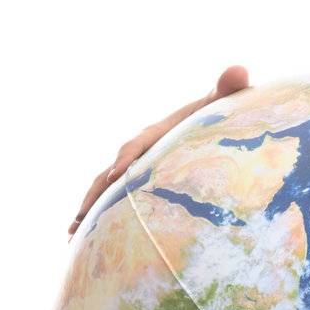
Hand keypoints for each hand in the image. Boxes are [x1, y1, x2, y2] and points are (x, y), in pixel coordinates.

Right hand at [67, 64, 250, 239]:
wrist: (213, 121)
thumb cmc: (219, 112)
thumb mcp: (223, 100)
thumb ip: (229, 86)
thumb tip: (239, 71)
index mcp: (158, 132)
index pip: (137, 144)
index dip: (126, 158)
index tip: (118, 175)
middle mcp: (141, 150)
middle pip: (110, 171)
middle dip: (95, 194)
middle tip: (78, 218)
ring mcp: (138, 167)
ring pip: (106, 188)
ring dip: (88, 209)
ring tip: (70, 235)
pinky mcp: (141, 181)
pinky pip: (118, 198)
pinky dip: (102, 215)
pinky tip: (88, 238)